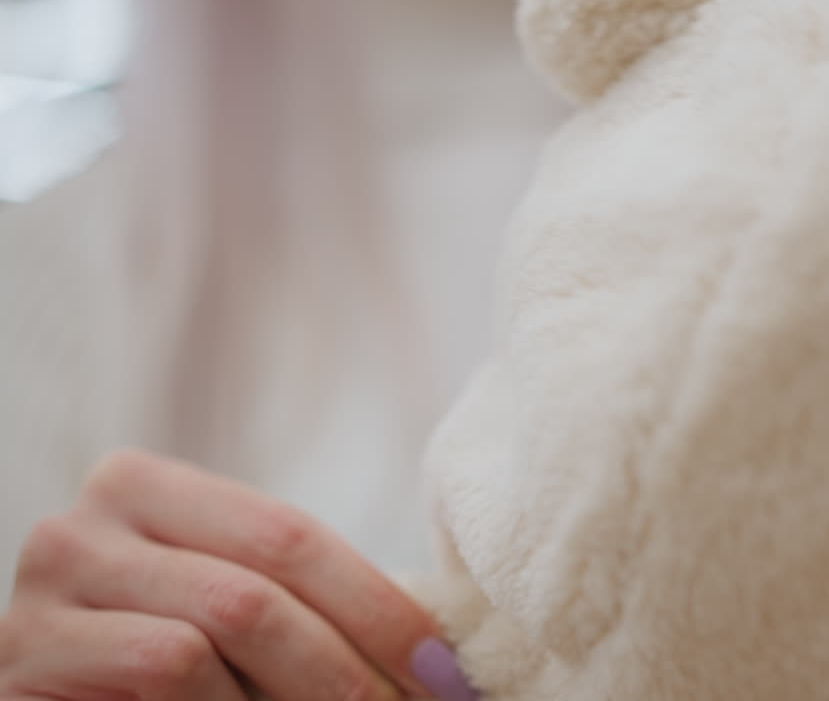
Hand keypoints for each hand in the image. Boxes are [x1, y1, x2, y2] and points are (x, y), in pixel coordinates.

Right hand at [0, 450, 448, 699]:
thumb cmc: (164, 669)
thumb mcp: (239, 616)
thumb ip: (309, 607)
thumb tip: (437, 654)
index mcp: (147, 488)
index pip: (292, 536)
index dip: (381, 607)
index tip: (447, 669)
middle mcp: (85, 522)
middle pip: (262, 584)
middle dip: (355, 662)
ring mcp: (41, 588)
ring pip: (221, 627)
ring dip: (305, 693)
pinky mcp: (23, 661)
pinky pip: (166, 665)